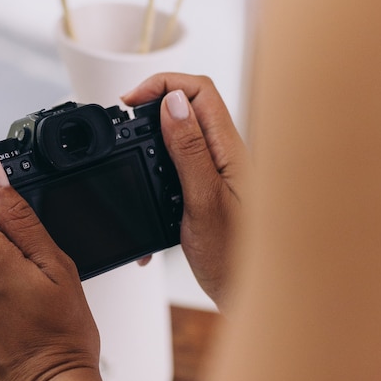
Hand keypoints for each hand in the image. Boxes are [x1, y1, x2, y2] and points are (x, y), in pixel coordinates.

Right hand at [123, 73, 247, 308]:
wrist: (255, 295)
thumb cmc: (238, 259)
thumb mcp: (203, 201)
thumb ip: (189, 150)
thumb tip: (173, 102)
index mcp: (230, 150)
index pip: (200, 91)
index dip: (162, 84)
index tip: (130, 101)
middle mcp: (228, 156)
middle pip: (191, 106)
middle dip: (154, 105)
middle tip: (125, 122)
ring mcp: (221, 172)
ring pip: (184, 134)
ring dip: (154, 137)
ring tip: (130, 152)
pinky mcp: (212, 190)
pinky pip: (183, 164)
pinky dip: (159, 169)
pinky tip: (148, 190)